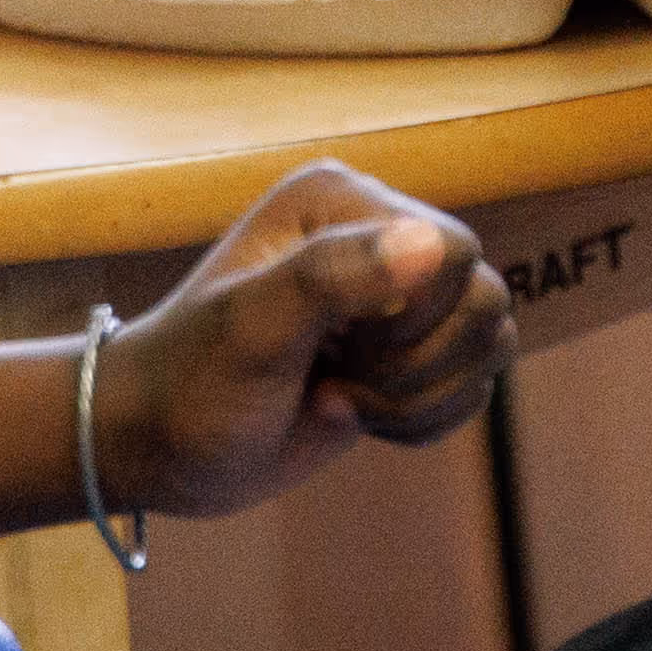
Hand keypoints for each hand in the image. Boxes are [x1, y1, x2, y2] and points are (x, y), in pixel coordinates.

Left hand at [96, 160, 512, 522]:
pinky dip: (425, 418)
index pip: (451, 250)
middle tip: (335, 375)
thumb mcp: (250, 327)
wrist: (160, 449)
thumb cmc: (191, 383)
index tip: (336, 344)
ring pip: (490, 342)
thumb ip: (333, 275)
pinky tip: (356, 416)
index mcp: (340, 202)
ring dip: (421, 395)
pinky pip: (475, 383)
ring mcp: (398, 297)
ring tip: (343, 398)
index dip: (412, 316)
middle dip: (415, 364)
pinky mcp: (408, 352)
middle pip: (483, 299)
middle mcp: (377, 235)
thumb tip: (431, 243)